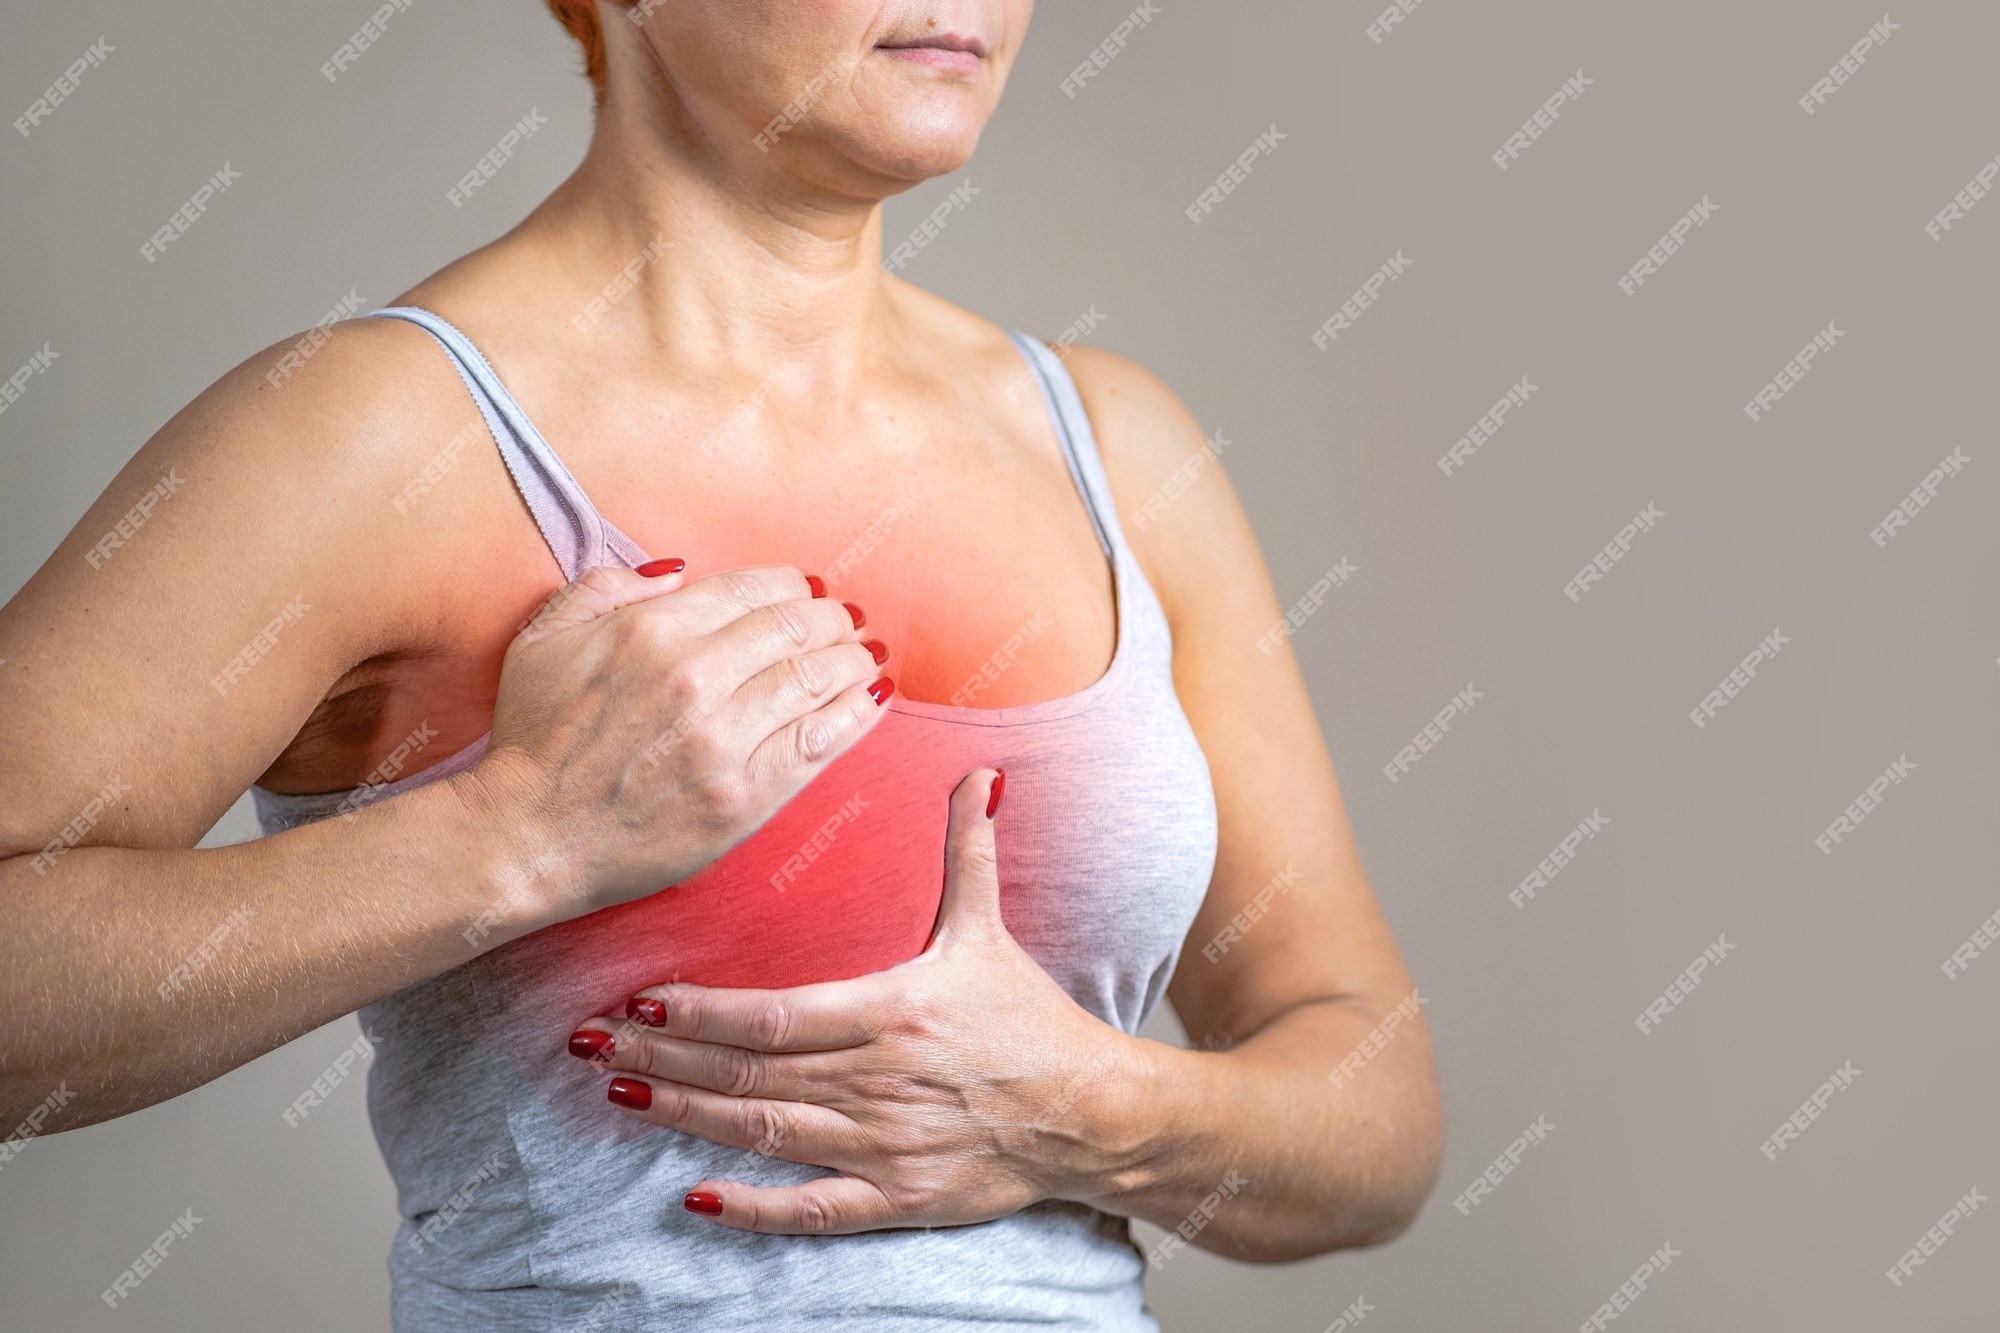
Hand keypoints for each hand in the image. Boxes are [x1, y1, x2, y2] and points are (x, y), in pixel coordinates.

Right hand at [455, 562, 891, 919]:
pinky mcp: (744, 796)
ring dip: (853, 660)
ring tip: (866, 656)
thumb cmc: (534, 740)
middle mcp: (695, 676)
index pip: (752, 588)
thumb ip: (607, 587)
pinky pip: (820, 742)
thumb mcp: (544, 640)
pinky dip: (857, 714)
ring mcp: (724, 739)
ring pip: (816, 679)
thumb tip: (677, 571)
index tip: (808, 591)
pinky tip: (875, 699)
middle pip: (795, 627)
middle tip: (846, 622)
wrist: (527, 840)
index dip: (791, 585)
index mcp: (650, 630)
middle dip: (831, 619)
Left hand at [566, 768, 1148, 1233]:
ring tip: (619, 1098)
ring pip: (765, 1132)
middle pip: (748, 1073)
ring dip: (685, 1117)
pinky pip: (812, 1207)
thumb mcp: (991, 932)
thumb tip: (975, 772)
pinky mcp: (896, 1199)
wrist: (1090, 1115)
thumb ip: (967, 852)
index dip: (698, 1011)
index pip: (773, 1014)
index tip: (638, 1001)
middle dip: (662, 1060)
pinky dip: (752, 1206)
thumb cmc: (1030, 1021)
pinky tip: (695, 1195)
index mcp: (894, 1010)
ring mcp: (884, 1146)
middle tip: (590, 1047)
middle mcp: (879, 1080)